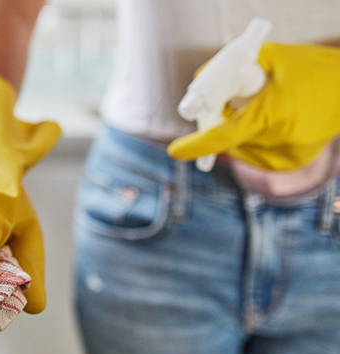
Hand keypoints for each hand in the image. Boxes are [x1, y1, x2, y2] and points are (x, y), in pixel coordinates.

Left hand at [168, 42, 339, 170]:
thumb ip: (232, 69)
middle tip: (232, 102)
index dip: (198, 145)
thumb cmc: (312, 68)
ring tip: (267, 107)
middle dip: (223, 121)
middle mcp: (279, 140)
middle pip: (229, 137)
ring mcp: (286, 156)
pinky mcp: (289, 163)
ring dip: (240, 129)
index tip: (175, 151)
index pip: (226, 135)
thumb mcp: (271, 57)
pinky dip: (254, 137)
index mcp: (273, 113)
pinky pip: (255, 151)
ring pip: (240, 145)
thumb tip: (200, 82)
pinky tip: (275, 120)